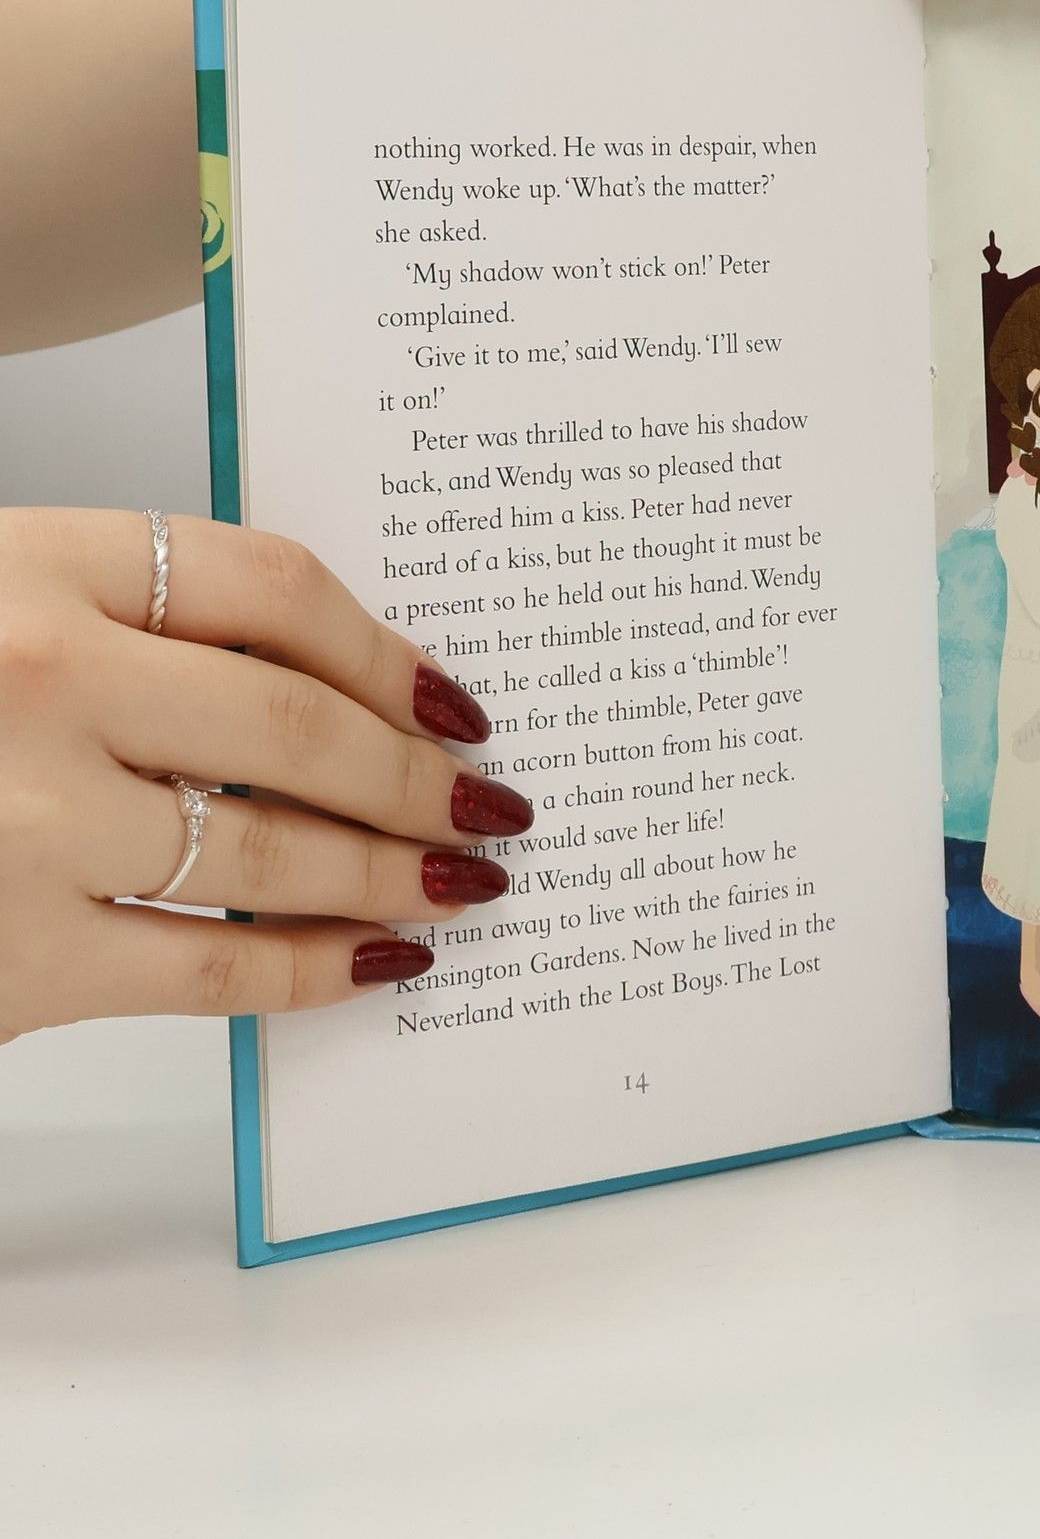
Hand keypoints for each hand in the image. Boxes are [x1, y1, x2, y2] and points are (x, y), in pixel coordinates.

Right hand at [0, 508, 533, 1043]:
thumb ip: (126, 623)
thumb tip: (324, 685)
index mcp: (31, 568)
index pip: (271, 585)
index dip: (384, 647)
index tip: (451, 693)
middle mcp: (40, 684)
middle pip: (299, 725)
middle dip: (420, 774)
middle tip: (493, 799)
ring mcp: (27, 826)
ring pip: (278, 850)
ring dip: (396, 870)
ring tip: (464, 880)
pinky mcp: (15, 960)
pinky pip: (215, 965)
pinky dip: (317, 970)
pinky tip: (382, 963)